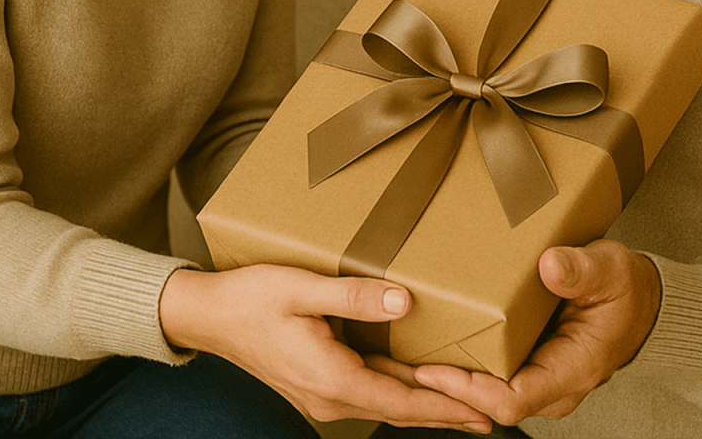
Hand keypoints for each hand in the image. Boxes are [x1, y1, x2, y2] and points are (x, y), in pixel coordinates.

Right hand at [158, 265, 491, 430]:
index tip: (484, 413)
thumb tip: (405, 304)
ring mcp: (323, 393)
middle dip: (446, 409)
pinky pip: (368, 389)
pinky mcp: (318, 382)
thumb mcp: (304, 288)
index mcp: (332, 379)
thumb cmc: (252, 298)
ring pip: (386, 400)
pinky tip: (416, 377)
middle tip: (492, 411)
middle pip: (400, 407)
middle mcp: (330, 397)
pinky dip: (398, 387)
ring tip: (465, 396)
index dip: (446, 407)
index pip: (403, 401)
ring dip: (424, 400)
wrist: (208, 316)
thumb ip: (356, 296)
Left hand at [411, 240, 660, 424]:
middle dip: (446, 383)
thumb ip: (581, 270)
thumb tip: (549, 266)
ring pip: (487, 389)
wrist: (642, 299)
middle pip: (488, 400)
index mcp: (570, 370)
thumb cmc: (626, 288)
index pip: (510, 400)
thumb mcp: (609, 270)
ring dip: (450, 373)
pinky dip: (464, 358)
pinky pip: (493, 371)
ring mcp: (541, 375)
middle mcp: (551, 383)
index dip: (468, 389)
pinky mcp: (532, 361)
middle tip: (402, 356)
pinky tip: (437, 335)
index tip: (433, 367)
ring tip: (408, 347)